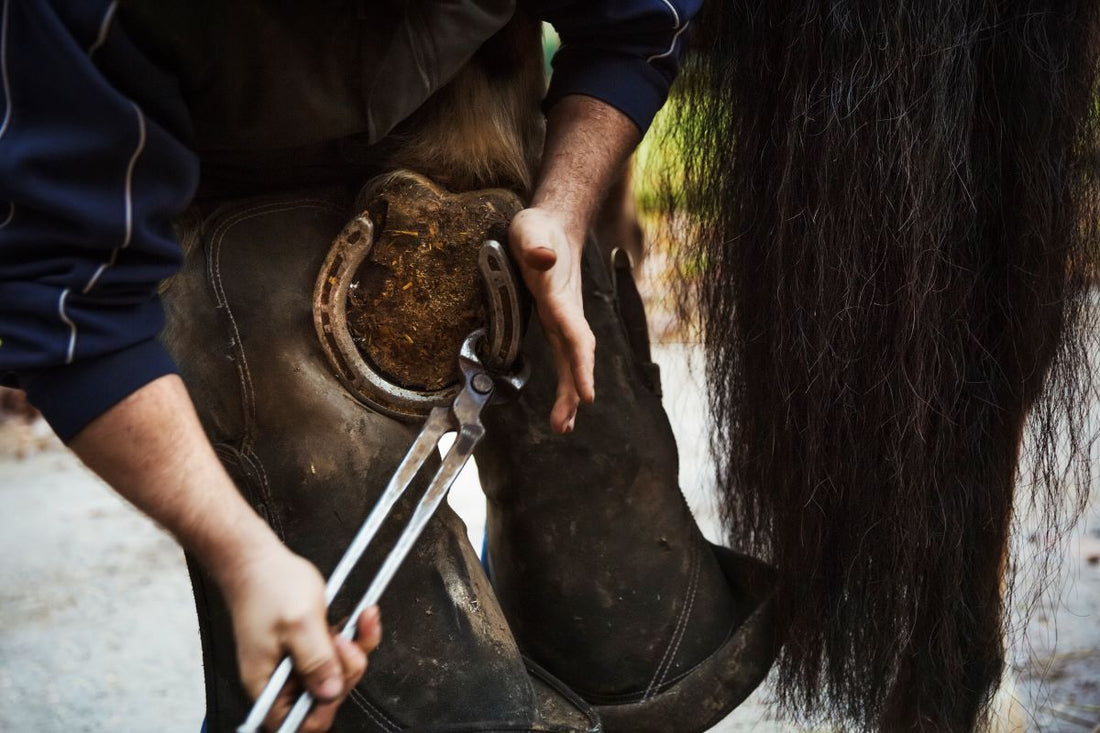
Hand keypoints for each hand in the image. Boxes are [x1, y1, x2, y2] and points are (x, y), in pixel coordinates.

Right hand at [218, 542, 382, 732]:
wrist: (259, 561)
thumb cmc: (268, 587)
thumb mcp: (299, 624)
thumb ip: (316, 661)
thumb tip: (329, 693)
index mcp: (269, 684)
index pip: (297, 722)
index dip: (323, 709)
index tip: (337, 681)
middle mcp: (283, 679)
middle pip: (325, 698)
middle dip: (344, 670)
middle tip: (343, 641)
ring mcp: (299, 663)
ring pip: (339, 673)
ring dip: (355, 649)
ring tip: (356, 623)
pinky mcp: (312, 645)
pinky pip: (341, 652)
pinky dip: (358, 635)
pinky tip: (364, 616)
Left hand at [509, 207, 595, 432]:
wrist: (554, 225)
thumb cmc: (538, 227)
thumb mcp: (531, 228)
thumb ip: (536, 243)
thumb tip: (543, 258)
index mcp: (560, 297)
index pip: (574, 335)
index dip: (581, 365)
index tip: (587, 394)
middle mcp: (566, 314)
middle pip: (576, 357)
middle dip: (574, 391)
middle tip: (565, 425)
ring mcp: (563, 320)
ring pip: (571, 362)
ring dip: (570, 395)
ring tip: (562, 427)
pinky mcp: (555, 324)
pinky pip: (563, 358)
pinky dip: (565, 384)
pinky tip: (561, 408)